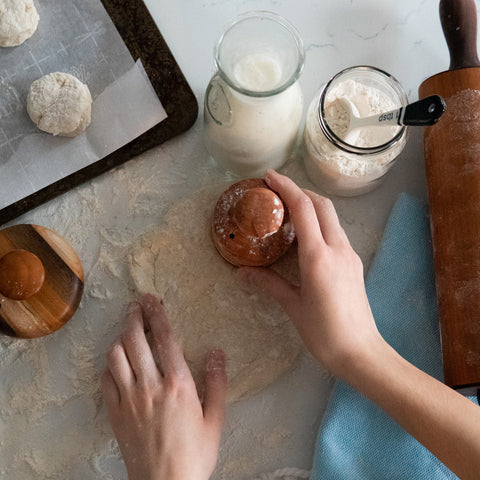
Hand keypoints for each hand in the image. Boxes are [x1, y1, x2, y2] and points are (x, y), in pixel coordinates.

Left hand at [101, 294, 226, 479]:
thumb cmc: (194, 454)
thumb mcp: (215, 419)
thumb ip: (217, 382)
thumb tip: (217, 352)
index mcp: (178, 384)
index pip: (165, 338)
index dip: (158, 314)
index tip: (152, 299)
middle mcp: (150, 386)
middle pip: (135, 340)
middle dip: (134, 317)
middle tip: (136, 305)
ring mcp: (129, 399)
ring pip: (116, 356)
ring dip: (120, 337)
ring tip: (127, 328)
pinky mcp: (116, 413)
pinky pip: (105, 380)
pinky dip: (109, 364)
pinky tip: (116, 360)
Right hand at [239, 170, 382, 378]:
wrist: (362, 352)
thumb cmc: (324, 332)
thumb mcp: (293, 306)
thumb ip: (269, 284)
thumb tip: (242, 272)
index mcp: (318, 256)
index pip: (304, 208)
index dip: (286, 187)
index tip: (269, 176)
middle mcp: (338, 248)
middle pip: (322, 204)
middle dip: (300, 190)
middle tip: (277, 191)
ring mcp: (349, 255)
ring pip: (332, 217)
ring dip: (311, 205)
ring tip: (288, 210)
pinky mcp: (354, 263)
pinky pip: (335, 232)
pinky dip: (319, 223)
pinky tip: (305, 236)